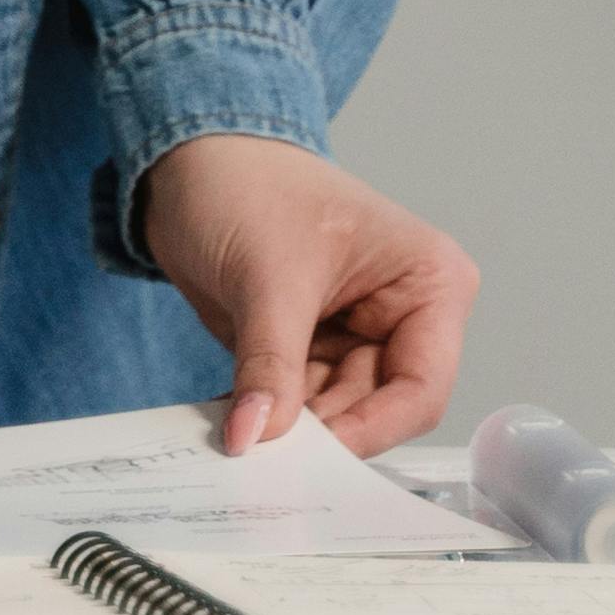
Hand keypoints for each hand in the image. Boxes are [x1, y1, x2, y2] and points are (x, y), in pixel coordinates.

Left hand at [134, 135, 475, 457]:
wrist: (186, 155)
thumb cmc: (246, 183)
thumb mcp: (266, 277)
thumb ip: (268, 365)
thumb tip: (257, 435)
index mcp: (429, 284)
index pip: (421, 386)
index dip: (372, 428)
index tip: (317, 457)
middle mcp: (404, 316)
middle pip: (377, 408)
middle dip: (323, 434)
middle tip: (266, 459)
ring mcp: (355, 336)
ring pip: (334, 413)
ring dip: (289, 430)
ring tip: (241, 442)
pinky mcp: (309, 348)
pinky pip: (296, 402)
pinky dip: (266, 415)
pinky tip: (233, 424)